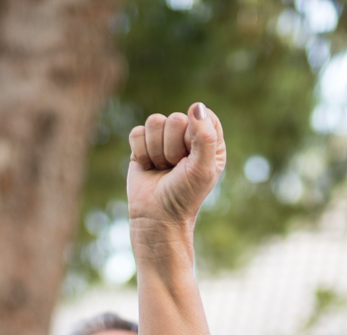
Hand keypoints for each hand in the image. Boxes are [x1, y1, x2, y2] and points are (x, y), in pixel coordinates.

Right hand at [128, 104, 225, 229]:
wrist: (156, 217)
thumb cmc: (184, 195)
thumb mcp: (202, 169)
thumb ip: (205, 136)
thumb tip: (196, 106)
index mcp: (209, 139)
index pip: (202, 115)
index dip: (193, 135)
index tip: (192, 157)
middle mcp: (187, 135)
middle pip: (175, 119)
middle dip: (172, 148)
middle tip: (175, 168)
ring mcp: (164, 138)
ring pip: (154, 122)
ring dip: (156, 151)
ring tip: (162, 169)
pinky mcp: (142, 144)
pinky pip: (137, 132)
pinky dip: (141, 153)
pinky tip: (149, 167)